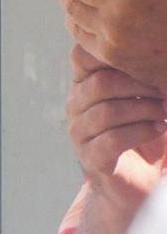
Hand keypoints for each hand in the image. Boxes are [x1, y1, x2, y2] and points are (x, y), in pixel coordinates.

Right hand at [66, 43, 166, 220]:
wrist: (139, 180)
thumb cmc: (146, 134)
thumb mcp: (143, 100)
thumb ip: (140, 79)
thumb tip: (158, 58)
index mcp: (85, 86)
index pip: (81, 57)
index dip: (111, 54)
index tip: (145, 64)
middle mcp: (75, 107)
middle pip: (100, 83)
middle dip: (140, 86)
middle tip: (165, 93)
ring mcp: (80, 134)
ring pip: (108, 112)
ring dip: (145, 110)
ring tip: (165, 115)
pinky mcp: (92, 158)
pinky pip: (114, 139)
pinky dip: (142, 132)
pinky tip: (158, 130)